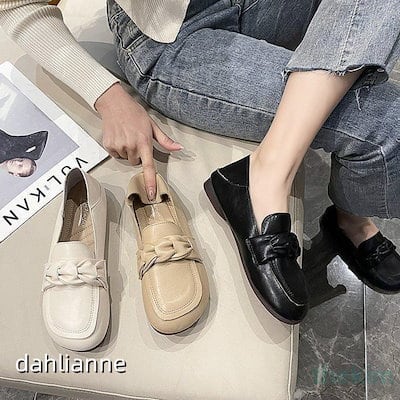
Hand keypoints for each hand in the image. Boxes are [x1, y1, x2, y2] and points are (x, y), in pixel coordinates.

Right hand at [95, 83, 182, 200]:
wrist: (114, 103)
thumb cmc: (134, 113)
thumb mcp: (152, 125)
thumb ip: (165, 140)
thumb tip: (178, 148)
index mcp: (144, 142)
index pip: (148, 166)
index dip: (150, 182)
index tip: (150, 194)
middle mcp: (131, 146)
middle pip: (136, 162)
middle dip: (137, 154)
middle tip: (135, 139)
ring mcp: (119, 146)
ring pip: (126, 159)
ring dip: (127, 151)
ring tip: (126, 136)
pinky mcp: (109, 146)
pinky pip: (116, 155)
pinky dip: (118, 148)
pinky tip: (119, 136)